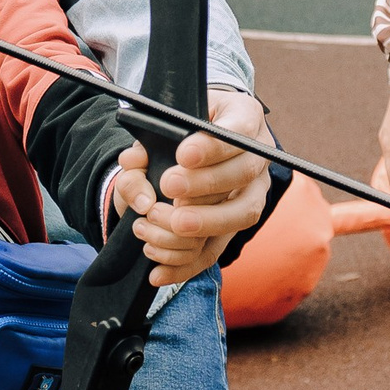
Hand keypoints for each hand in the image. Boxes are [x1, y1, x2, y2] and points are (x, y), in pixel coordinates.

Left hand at [108, 88, 276, 285]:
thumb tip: (132, 162)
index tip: (182, 155)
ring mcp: (253, 192)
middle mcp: (257, 156)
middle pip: (243, 173)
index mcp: (243, 116)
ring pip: (241, 215)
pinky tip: (157, 273)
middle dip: (205, 184)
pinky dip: (186, 264)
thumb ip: (147, 139)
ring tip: (163, 222)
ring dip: (202, 224)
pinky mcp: (234, 225)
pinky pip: (219, 249)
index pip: (238, 128)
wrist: (201, 140)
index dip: (213, 146)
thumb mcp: (168, 118)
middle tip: (168, 186)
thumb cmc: (185, 124)